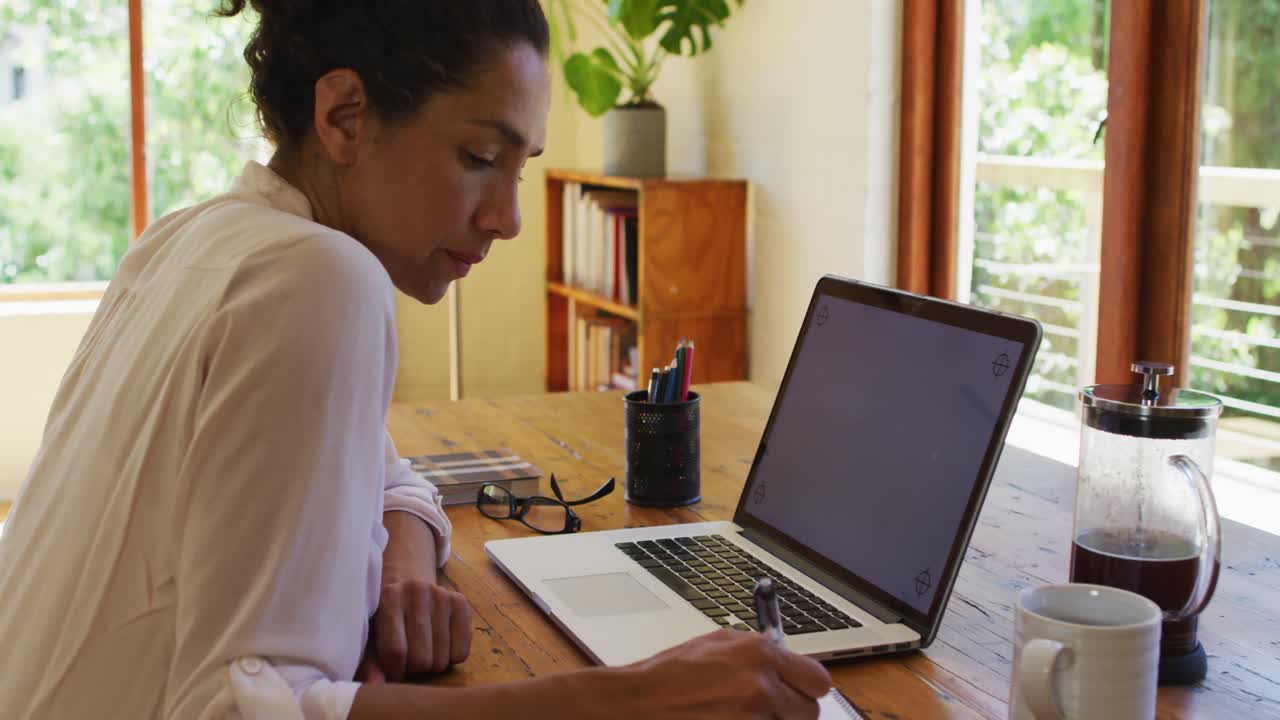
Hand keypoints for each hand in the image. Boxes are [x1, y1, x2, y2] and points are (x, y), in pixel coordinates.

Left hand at [357, 577, 473, 682]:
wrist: (407, 583)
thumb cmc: (384, 616)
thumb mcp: (370, 635)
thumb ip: (369, 661)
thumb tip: (375, 685)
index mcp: (389, 597)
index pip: (395, 651)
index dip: (394, 671)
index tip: (392, 671)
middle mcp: (417, 591)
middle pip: (421, 659)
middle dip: (413, 669)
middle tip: (408, 660)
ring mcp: (442, 595)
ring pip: (442, 658)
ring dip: (431, 665)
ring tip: (422, 651)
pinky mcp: (461, 602)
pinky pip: (461, 652)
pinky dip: (451, 658)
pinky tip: (440, 645)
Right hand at [618, 628, 831, 718]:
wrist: (637, 704)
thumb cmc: (669, 676)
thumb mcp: (716, 644)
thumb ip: (757, 650)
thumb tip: (782, 656)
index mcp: (759, 655)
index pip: (818, 679)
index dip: (808, 687)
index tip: (799, 690)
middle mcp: (761, 687)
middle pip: (810, 712)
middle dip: (792, 711)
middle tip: (769, 709)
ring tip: (739, 715)